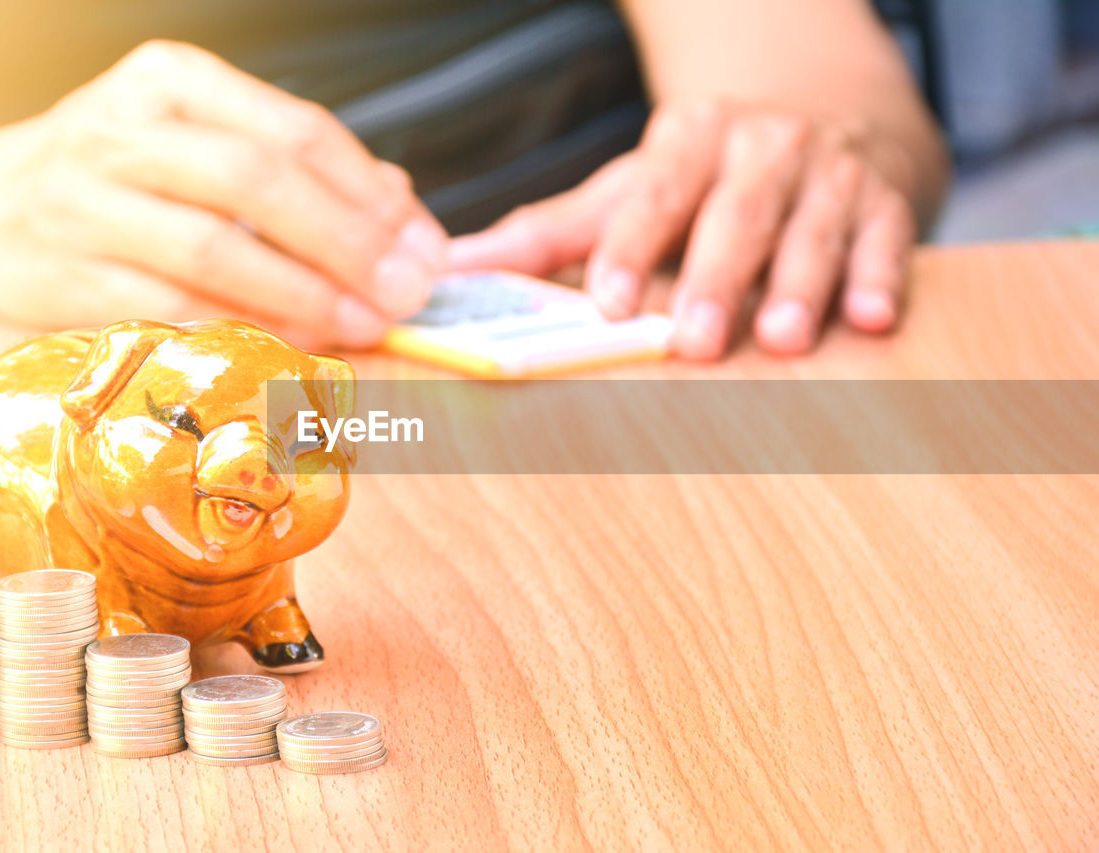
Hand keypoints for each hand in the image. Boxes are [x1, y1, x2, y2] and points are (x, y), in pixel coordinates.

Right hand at [0, 40, 446, 346]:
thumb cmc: (108, 181)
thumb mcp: (192, 143)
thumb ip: (292, 168)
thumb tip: (399, 208)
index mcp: (172, 82)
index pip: (295, 130)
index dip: (370, 195)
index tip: (422, 246)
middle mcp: (125, 129)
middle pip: (260, 182)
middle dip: (349, 243)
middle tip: (405, 291)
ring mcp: (87, 202)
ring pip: (216, 249)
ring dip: (304, 294)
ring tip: (362, 323)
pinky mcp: (66, 275)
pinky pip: (174, 309)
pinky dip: (243, 331)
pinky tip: (294, 345)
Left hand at [449, 100, 918, 359]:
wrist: (825, 116)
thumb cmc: (704, 174)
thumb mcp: (629, 187)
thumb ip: (551, 233)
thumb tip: (453, 268)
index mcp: (689, 139)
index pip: (654, 193)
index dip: (631, 246)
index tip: (608, 301)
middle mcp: (761, 148)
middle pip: (735, 215)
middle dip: (716, 277)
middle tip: (695, 339)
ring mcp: (828, 174)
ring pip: (812, 230)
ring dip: (800, 284)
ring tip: (783, 339)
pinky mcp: (884, 202)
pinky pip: (886, 240)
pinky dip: (881, 277)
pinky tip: (873, 319)